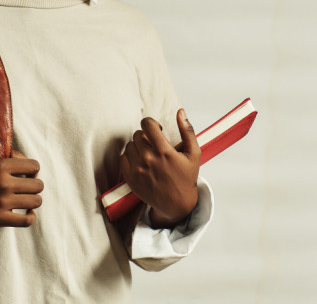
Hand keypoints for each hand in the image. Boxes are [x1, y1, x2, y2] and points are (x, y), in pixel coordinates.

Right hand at [0, 151, 42, 227]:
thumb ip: (6, 153)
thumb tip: (24, 157)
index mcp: (1, 165)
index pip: (34, 166)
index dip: (33, 169)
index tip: (27, 174)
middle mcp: (3, 183)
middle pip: (38, 185)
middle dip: (35, 185)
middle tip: (27, 187)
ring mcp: (2, 202)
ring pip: (36, 201)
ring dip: (34, 200)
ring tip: (26, 199)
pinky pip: (27, 221)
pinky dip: (31, 217)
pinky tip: (27, 212)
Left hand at [120, 109, 200, 227]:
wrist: (176, 204)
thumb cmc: (186, 177)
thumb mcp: (194, 153)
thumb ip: (187, 130)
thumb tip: (180, 111)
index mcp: (164, 151)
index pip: (147, 124)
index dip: (151, 123)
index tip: (156, 129)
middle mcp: (149, 159)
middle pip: (138, 134)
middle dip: (146, 135)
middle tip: (155, 144)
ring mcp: (138, 170)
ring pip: (130, 145)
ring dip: (138, 146)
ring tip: (149, 154)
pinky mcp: (130, 178)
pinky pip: (123, 158)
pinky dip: (130, 157)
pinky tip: (141, 162)